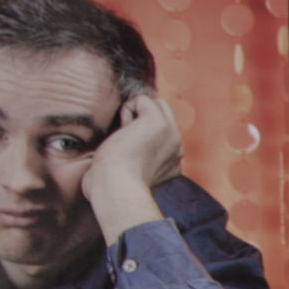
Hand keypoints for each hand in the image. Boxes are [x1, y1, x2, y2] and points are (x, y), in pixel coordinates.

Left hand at [76, 91, 180, 237]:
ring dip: (134, 115)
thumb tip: (113, 158)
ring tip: (124, 138)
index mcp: (172, 164)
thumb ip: (135, 165)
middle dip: (142, 116)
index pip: (163, 133)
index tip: (127, 150)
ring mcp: (172, 135)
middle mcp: (177, 148)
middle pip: (165, 113)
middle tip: (125, 139)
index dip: (142, 131)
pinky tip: (123, 131)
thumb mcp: (129, 177)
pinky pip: (143, 100)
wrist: (116, 188)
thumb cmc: (111, 188)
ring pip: (156, 104)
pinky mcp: (159, 123)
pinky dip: (127, 110)